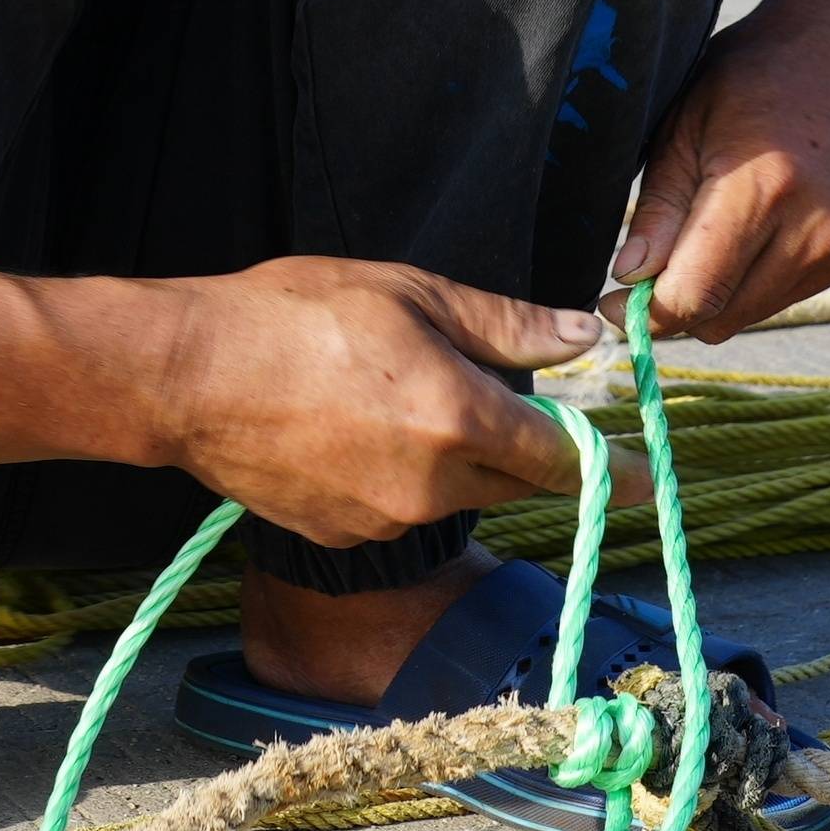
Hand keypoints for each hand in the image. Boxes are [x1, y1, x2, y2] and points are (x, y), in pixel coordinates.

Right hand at [150, 259, 604, 546]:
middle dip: (524, 449)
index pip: (563, 460)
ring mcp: (385, 521)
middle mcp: (432, 485)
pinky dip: (401, 476)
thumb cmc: (291, 316)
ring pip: (457, 494)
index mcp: (459, 419)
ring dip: (455, 457)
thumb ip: (506, 324)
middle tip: (501, 401)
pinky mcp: (345, 537)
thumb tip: (583, 336)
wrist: (184, 377)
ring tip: (396, 395)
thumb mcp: (410, 293)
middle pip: (515, 480)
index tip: (644, 478)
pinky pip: (401, 509)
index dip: (610, 469)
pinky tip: (354, 428)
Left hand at [606, 15, 829, 340]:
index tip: (613, 301)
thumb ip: (658, 209)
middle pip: (719, 318)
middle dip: (673, 307)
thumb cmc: (754, 74)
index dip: (645, 312)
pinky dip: (749, 284)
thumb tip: (628, 277)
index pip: (695, 294)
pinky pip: (781, 297)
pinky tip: (745, 232)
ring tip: (699, 236)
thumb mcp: (684, 125)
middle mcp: (814, 228)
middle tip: (644, 271)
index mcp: (763, 188)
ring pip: (748, 315)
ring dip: (712, 297)